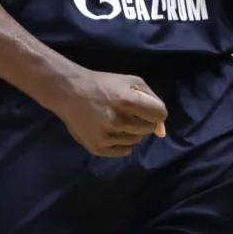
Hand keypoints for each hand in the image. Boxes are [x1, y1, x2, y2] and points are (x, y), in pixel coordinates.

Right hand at [49, 68, 167, 156]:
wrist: (70, 92)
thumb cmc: (105, 84)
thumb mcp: (132, 82)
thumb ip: (153, 102)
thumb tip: (162, 133)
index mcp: (127, 101)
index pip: (160, 115)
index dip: (156, 111)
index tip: (146, 108)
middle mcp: (117, 120)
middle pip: (148, 129)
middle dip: (143, 120)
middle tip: (128, 112)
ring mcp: (105, 136)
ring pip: (137, 140)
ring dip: (132, 131)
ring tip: (117, 119)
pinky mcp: (97, 148)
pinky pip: (125, 151)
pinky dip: (122, 142)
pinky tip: (111, 130)